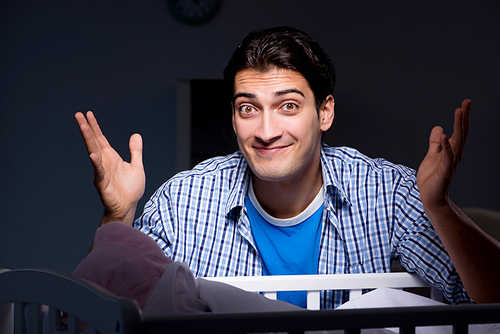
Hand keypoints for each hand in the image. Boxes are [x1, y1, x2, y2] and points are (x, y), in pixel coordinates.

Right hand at [75, 111, 145, 225]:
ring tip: (82, 126)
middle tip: (78, 114)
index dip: (94, 126)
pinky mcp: (102, 183)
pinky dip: (96, 164)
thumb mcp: (137, 166)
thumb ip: (136, 151)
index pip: (100, 138)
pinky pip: (99, 172)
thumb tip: (136, 135)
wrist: (128, 207)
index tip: (87, 114)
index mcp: (111, 157)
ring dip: (88, 139)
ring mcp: (102, 172)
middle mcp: (104, 162)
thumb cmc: (131, 189)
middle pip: (93, 142)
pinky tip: (93, 155)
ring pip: (93, 153)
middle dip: (86, 128)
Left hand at [417, 99, 469, 208]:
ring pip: (457, 141)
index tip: (465, 103)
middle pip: (461, 133)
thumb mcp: (431, 156)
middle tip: (467, 102)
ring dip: (458, 126)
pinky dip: (446, 146)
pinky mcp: (444, 171)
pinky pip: (447, 157)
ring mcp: (450, 162)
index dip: (462, 117)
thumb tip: (438, 128)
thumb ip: (435, 143)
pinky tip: (445, 135)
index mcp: (451, 150)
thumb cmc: (431, 178)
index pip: (458, 131)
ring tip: (459, 112)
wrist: (430, 197)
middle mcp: (454, 154)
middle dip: (464, 117)